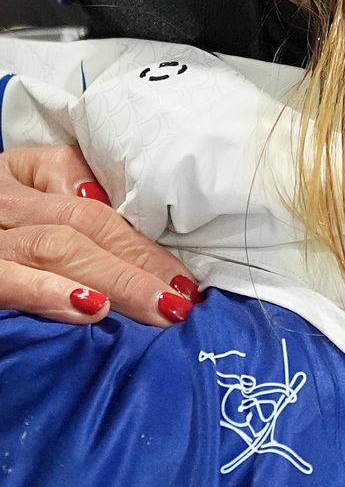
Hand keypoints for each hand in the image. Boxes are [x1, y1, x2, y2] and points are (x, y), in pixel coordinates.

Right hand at [0, 145, 203, 325]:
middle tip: (182, 303)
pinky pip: (5, 277)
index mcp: (17, 179)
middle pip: (82, 221)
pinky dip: (46, 290)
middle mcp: (2, 200)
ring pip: (55, 244)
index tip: (184, 277)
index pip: (89, 196)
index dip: (141, 237)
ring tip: (155, 308)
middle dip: (139, 263)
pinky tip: (85, 306)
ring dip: (114, 278)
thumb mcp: (26, 211)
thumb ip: (70, 212)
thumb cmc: (3, 240)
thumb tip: (135, 253)